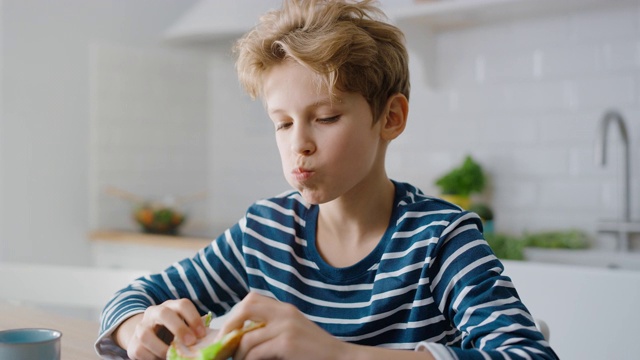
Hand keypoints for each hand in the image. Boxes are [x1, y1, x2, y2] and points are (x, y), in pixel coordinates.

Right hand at [114, 298, 206, 359]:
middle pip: (164, 313)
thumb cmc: (174, 333)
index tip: (202, 334)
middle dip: (178, 328)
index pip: (183, 305)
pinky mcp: (132, 344)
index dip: (193, 318)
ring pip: (145, 334)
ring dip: (161, 348)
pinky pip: (139, 351)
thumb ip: (194, 331)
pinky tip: (161, 359)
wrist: (148, 338)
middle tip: (191, 342)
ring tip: (172, 356)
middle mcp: (154, 313)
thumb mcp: (184, 327)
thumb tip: (211, 339)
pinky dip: (152, 358)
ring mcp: (141, 327)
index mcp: (171, 307)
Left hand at [216, 292, 347, 359]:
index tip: (229, 332)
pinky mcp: (287, 344)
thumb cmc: (314, 350)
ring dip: (237, 354)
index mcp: (286, 308)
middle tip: (224, 345)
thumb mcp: (293, 331)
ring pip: (246, 337)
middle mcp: (285, 313)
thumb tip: (241, 335)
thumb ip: (272, 327)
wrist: (340, 358)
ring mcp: (286, 327)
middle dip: (229, 326)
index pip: (251, 299)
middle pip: (246, 307)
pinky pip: (256, 352)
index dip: (235, 314)